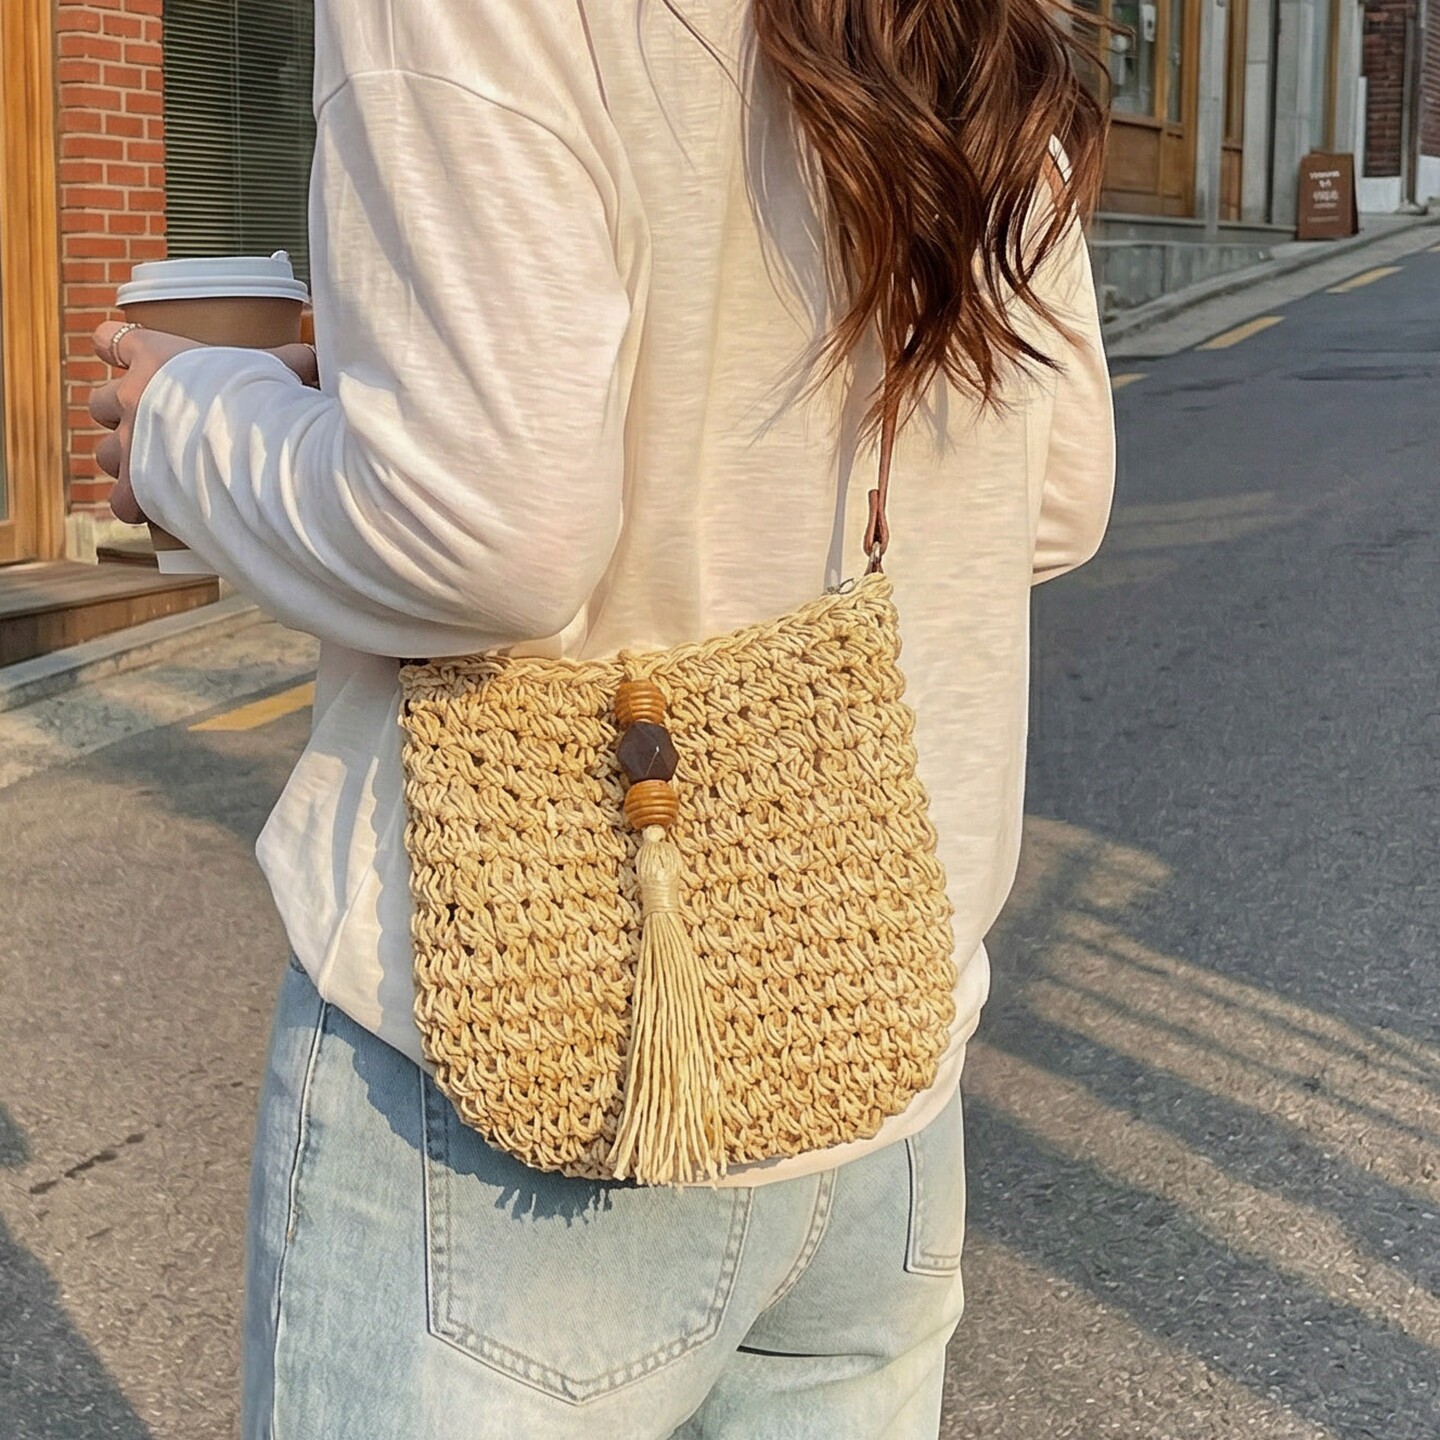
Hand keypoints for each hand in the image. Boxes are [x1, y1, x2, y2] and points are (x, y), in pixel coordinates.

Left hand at [89, 322, 320, 525]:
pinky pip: (120, 501)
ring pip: (104, 453)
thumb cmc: (265, 399)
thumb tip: (317, 358)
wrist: (253, 443)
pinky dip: (137, 507)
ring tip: (159, 472)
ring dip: (127, 462)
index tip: (131, 362)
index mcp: (155, 358)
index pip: (107, 341)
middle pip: (99, 402)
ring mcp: (127, 443)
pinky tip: (161, 509)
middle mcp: (130, 397)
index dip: (116, 352)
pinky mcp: (134, 488)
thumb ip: (286, 361)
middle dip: (121, 416)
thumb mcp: (276, 369)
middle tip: (155, 429)